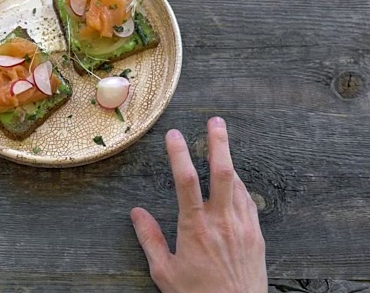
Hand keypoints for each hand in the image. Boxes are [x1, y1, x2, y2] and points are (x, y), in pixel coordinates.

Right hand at [131, 117, 266, 292]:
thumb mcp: (164, 271)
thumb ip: (149, 239)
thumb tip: (136, 213)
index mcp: (195, 228)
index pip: (185, 181)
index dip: (178, 154)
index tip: (174, 135)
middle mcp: (221, 222)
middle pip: (223, 172)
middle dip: (219, 143)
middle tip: (216, 122)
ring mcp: (242, 228)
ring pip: (238, 185)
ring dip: (229, 163)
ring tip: (221, 148)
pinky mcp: (256, 237)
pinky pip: (248, 203)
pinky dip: (240, 187)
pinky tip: (234, 183)